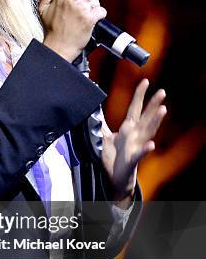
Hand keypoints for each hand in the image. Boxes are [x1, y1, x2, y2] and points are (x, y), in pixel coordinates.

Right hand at [40, 0, 106, 61]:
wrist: (58, 48)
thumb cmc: (51, 30)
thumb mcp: (42, 8)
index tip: (72, 6)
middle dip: (83, 3)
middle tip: (75, 15)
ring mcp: (82, 8)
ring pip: (94, 1)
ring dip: (91, 10)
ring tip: (82, 19)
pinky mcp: (90, 17)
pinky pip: (101, 11)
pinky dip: (98, 17)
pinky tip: (90, 22)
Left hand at [101, 79, 166, 204]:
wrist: (115, 177)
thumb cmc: (113, 157)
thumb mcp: (104, 137)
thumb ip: (101, 123)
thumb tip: (94, 109)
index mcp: (128, 128)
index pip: (135, 108)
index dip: (139, 95)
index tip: (144, 81)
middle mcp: (134, 135)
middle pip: (145, 117)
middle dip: (153, 105)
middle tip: (162, 91)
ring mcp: (135, 146)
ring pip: (147, 132)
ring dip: (155, 121)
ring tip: (163, 110)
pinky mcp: (132, 159)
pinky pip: (139, 154)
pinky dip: (145, 149)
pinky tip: (151, 145)